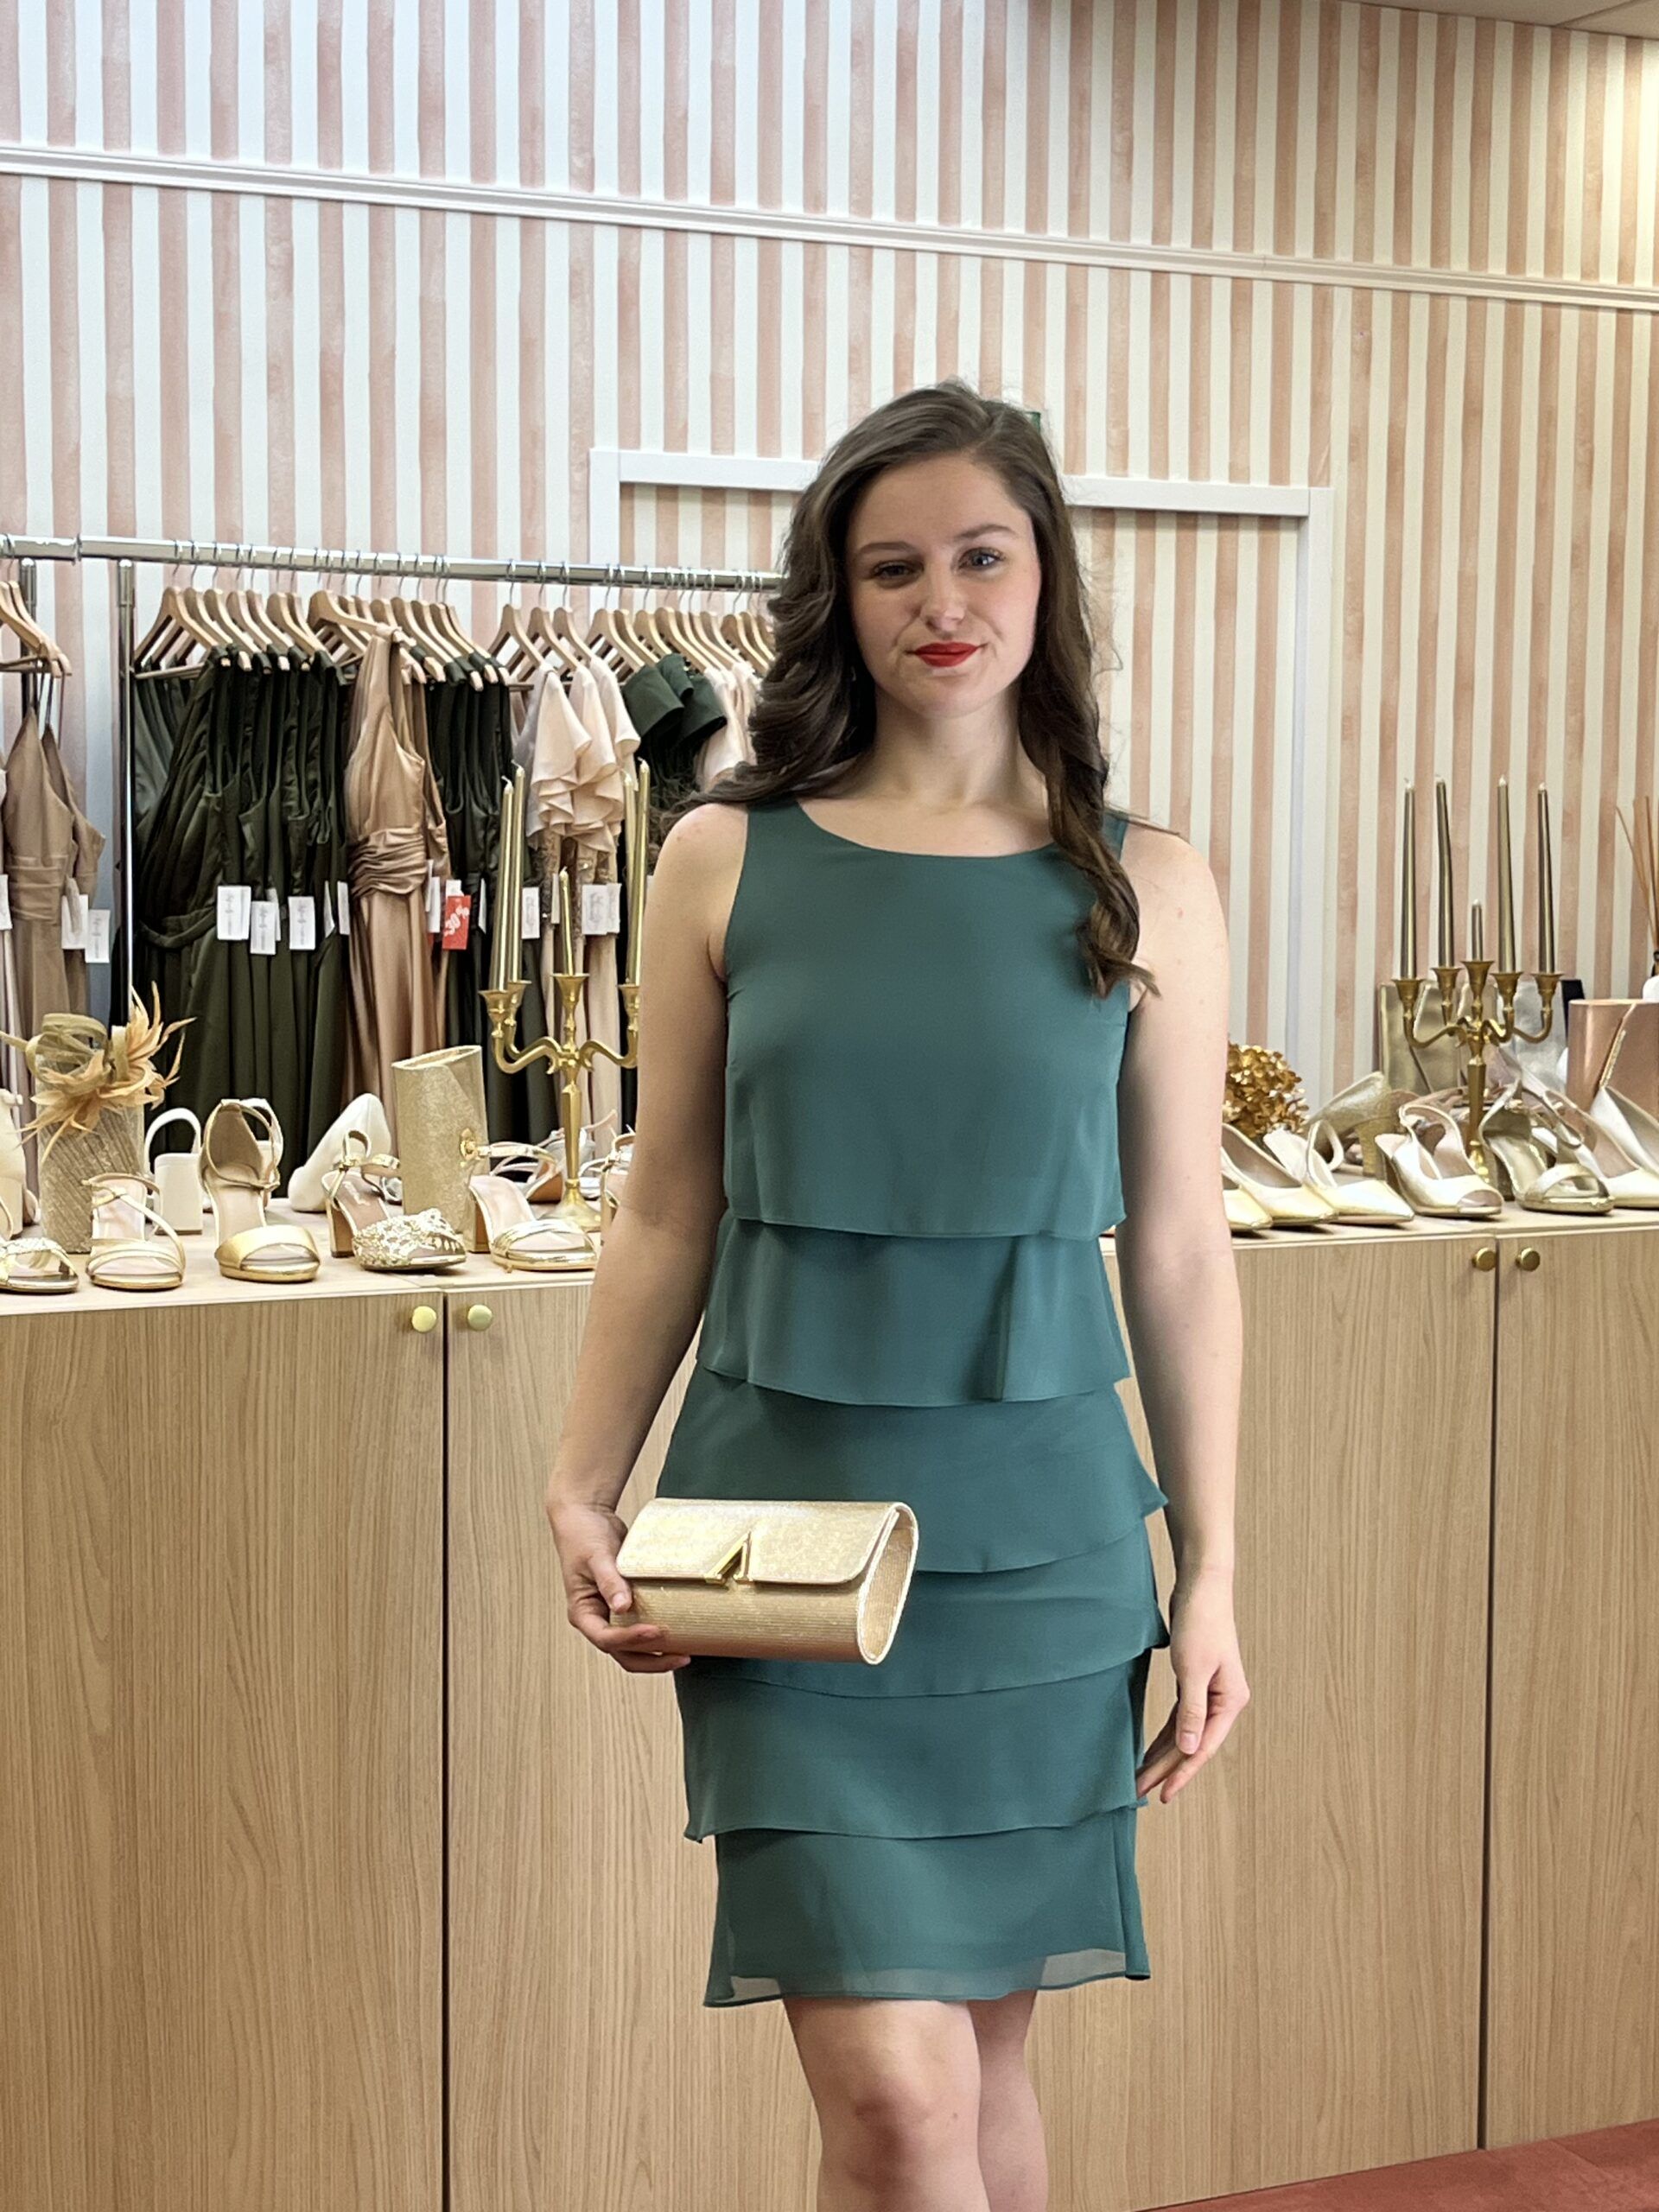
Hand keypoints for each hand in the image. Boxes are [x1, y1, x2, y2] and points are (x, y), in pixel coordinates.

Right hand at [546, 1498, 689, 1672]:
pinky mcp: (627, 1606)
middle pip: (623, 1653)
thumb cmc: (584, 1536)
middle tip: (682, 1656)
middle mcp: (597, 1619)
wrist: (586, 1518)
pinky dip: (658, 1635)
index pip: (606, 1638)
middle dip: (651, 1660)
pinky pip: (642, 1627)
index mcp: (583, 1613)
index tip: (656, 1631)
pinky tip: (680, 1632)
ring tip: (686, 1652)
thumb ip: (609, 1581)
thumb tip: (623, 1607)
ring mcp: (612, 1615)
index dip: (631, 1640)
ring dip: (657, 1653)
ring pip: (634, 1647)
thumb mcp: (596, 1557)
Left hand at [1133, 1570, 1247, 1803]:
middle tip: (1139, 1790)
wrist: (1201, 1586)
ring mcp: (1210, 1693)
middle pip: (1193, 1744)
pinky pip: (1180, 1718)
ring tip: (1140, 1776)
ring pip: (1185, 1733)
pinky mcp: (1195, 1682)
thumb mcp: (1192, 1669)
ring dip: (1163, 1754)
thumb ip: (1191, 1712)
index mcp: (1230, 1702)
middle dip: (1166, 1768)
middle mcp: (1223, 1702)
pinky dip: (1165, 1734)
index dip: (1182, 1773)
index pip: (1203, 1748)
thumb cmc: (1200, 1623)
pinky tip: (1150, 1748)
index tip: (1163, 1795)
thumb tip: (1190, 1750)